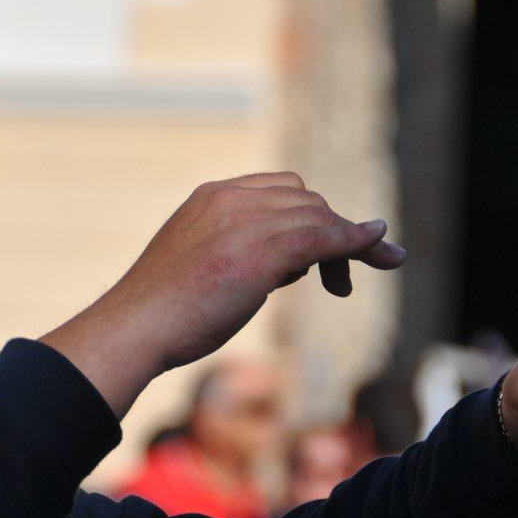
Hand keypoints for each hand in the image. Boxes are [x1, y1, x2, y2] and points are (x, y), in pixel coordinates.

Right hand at [42, 172, 405, 416]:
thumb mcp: (200, 266)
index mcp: (210, 197)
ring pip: (319, 217)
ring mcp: (245, 220)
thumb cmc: (161, 313)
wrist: (135, 328)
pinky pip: (325, 237)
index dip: (308, 217)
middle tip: (337, 282)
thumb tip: (287, 266)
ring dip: (347, 246)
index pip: (280, 189)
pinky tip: (382, 252)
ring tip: (345, 286)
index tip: (320, 253)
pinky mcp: (261, 250)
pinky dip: (357, 243)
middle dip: (331, 233)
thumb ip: (238, 252)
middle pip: (306, 200)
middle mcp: (229, 198)